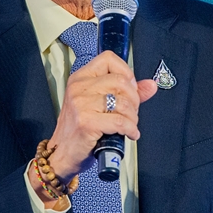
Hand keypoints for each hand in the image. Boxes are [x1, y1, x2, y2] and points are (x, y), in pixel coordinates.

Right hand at [47, 51, 157, 181]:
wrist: (62, 154)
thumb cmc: (79, 130)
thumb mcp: (100, 105)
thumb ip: (127, 93)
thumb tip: (150, 85)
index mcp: (80, 78)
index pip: (108, 59)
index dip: (126, 72)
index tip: (129, 88)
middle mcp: (79, 88)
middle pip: (121, 81)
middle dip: (134, 99)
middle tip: (131, 112)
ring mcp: (81, 104)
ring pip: (123, 102)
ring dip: (133, 117)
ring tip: (128, 125)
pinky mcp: (86, 122)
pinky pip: (120, 121)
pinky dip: (131, 129)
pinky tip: (129, 133)